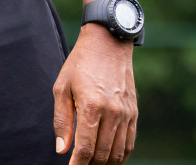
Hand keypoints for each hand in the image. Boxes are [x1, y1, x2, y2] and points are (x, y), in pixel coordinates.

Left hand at [53, 24, 136, 163]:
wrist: (108, 44)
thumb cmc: (80, 64)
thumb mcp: (61, 88)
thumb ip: (62, 121)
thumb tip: (62, 149)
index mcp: (92, 106)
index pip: (86, 148)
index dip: (78, 164)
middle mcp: (113, 112)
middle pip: (103, 154)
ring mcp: (126, 114)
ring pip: (118, 152)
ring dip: (105, 163)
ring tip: (92, 164)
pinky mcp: (134, 113)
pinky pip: (130, 143)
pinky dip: (120, 156)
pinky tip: (109, 158)